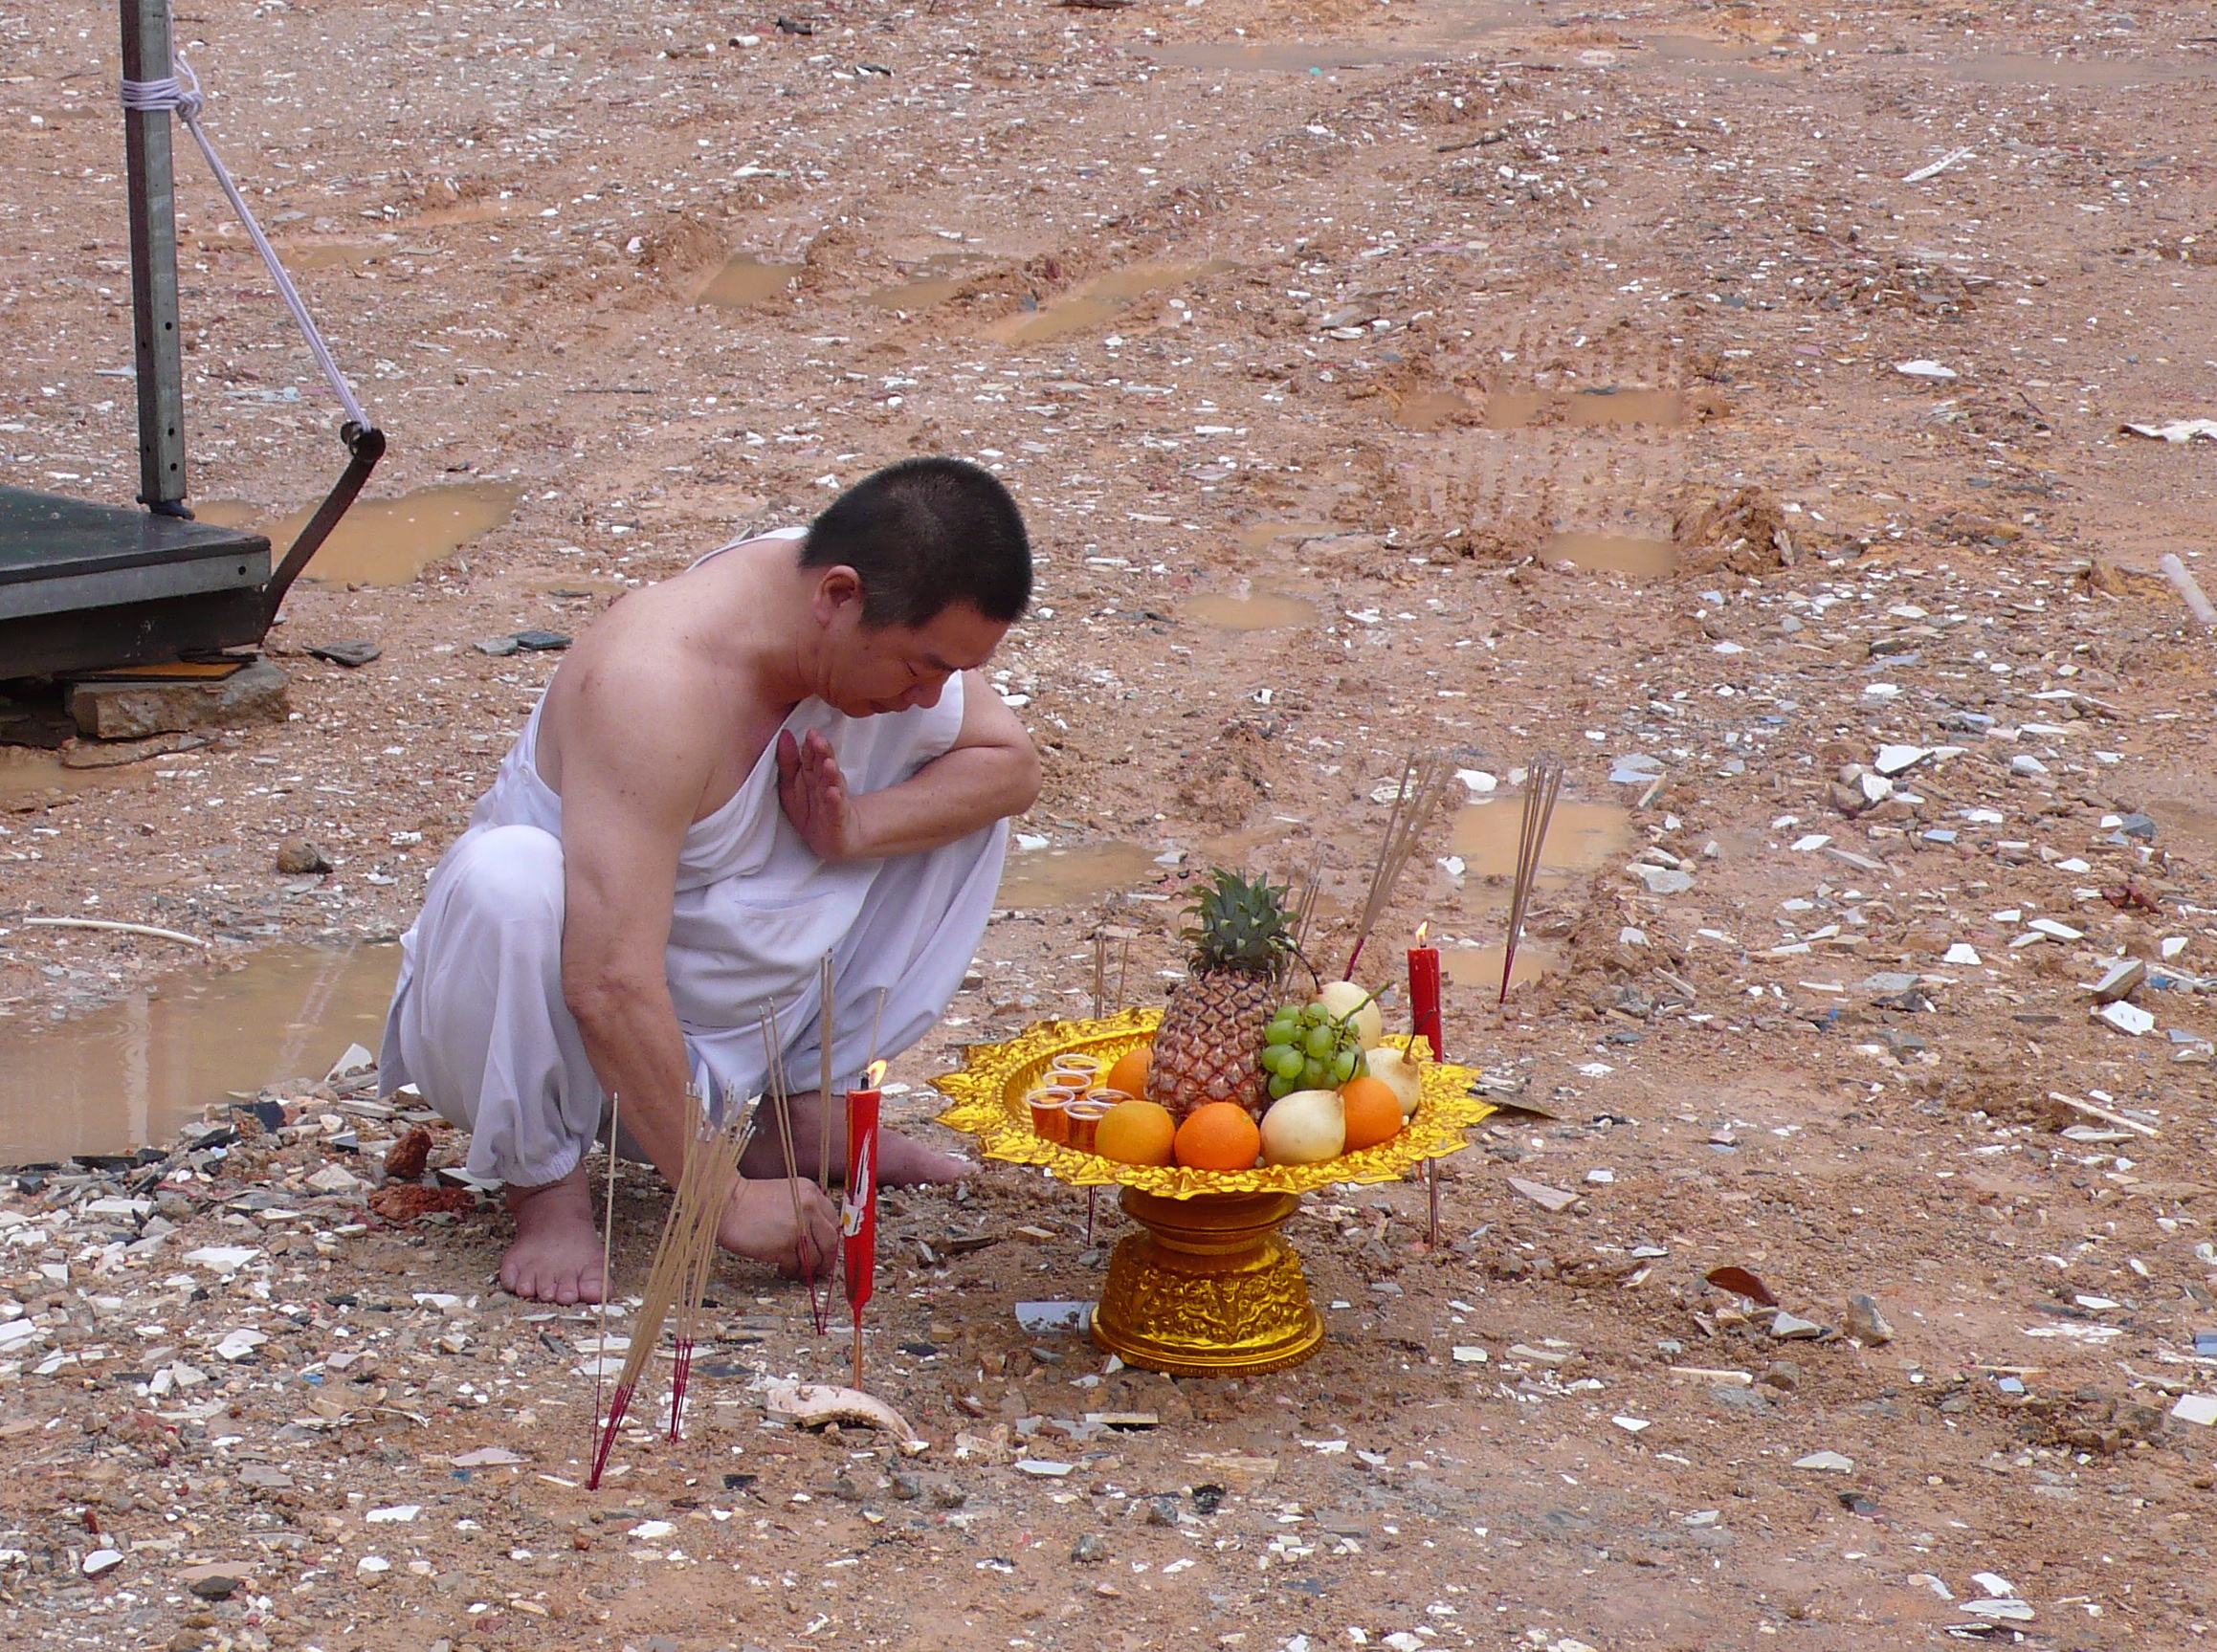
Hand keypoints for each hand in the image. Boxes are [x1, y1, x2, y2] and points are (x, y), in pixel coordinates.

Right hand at [718, 1175, 839, 1278]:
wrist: (726, 1202)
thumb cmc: (750, 1200)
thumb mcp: (787, 1195)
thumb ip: (805, 1210)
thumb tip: (818, 1236)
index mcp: (811, 1194)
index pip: (834, 1222)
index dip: (832, 1240)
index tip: (827, 1250)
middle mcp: (809, 1210)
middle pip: (830, 1242)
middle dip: (826, 1260)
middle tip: (819, 1267)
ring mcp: (797, 1229)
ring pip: (814, 1258)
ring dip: (806, 1268)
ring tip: (795, 1268)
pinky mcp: (783, 1246)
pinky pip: (795, 1266)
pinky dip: (790, 1270)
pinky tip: (782, 1267)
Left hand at [777, 727, 863, 860]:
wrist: (832, 838)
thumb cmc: (810, 809)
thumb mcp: (792, 786)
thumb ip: (788, 762)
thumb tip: (785, 734)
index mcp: (812, 774)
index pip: (811, 756)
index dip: (811, 746)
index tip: (811, 732)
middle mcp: (824, 783)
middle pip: (822, 766)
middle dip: (822, 753)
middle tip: (819, 740)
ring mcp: (833, 799)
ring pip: (831, 784)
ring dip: (830, 774)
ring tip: (828, 764)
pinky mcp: (838, 817)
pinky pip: (835, 808)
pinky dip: (835, 800)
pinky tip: (833, 793)